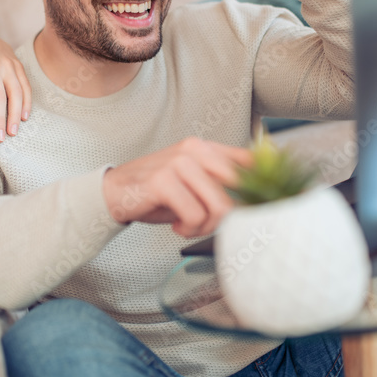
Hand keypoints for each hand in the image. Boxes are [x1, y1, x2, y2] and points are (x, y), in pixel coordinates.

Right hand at [102, 137, 253, 237]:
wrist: (114, 193)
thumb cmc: (157, 193)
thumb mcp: (194, 183)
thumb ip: (220, 184)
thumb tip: (256, 201)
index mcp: (205, 147)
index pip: (250, 160)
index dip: (262, 184)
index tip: (261, 204)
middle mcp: (194, 149)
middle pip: (240, 188)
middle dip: (230, 215)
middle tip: (211, 222)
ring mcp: (178, 163)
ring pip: (219, 206)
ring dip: (206, 226)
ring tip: (189, 225)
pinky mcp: (163, 181)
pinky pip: (195, 216)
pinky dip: (189, 229)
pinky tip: (176, 226)